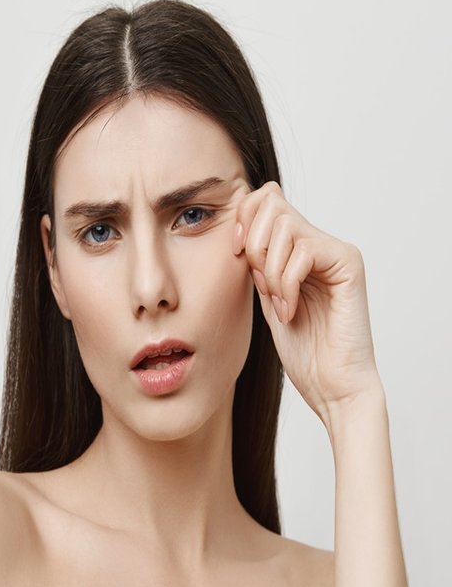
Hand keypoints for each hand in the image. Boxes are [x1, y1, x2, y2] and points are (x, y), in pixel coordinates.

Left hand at [233, 181, 381, 421]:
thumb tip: (239, 228)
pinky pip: (303, 252)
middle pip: (272, 204)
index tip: (236, 256)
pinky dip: (287, 284)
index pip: (266, 200)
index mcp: (300, 249)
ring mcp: (336, 252)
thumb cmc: (304, 352)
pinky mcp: (348, 264)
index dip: (243, 221)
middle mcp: (321, 243)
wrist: (332, 386)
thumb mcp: (268, 299)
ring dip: (271, 272)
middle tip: (262, 287)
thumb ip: (258, 265)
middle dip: (254, 247)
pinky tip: (292, 311)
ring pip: (285, 227)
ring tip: (280, 305)